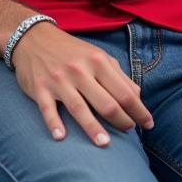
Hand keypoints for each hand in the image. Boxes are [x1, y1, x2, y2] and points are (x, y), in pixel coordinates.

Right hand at [11, 21, 153, 145]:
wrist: (33, 37)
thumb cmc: (71, 51)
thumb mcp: (97, 55)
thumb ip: (118, 76)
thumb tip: (137, 99)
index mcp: (97, 61)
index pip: (124, 92)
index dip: (139, 111)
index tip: (148, 125)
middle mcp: (79, 70)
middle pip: (106, 103)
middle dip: (121, 122)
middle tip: (128, 133)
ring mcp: (58, 79)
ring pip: (79, 107)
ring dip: (92, 127)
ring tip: (104, 144)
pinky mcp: (40, 87)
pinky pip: (48, 108)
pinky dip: (54, 122)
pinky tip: (61, 137)